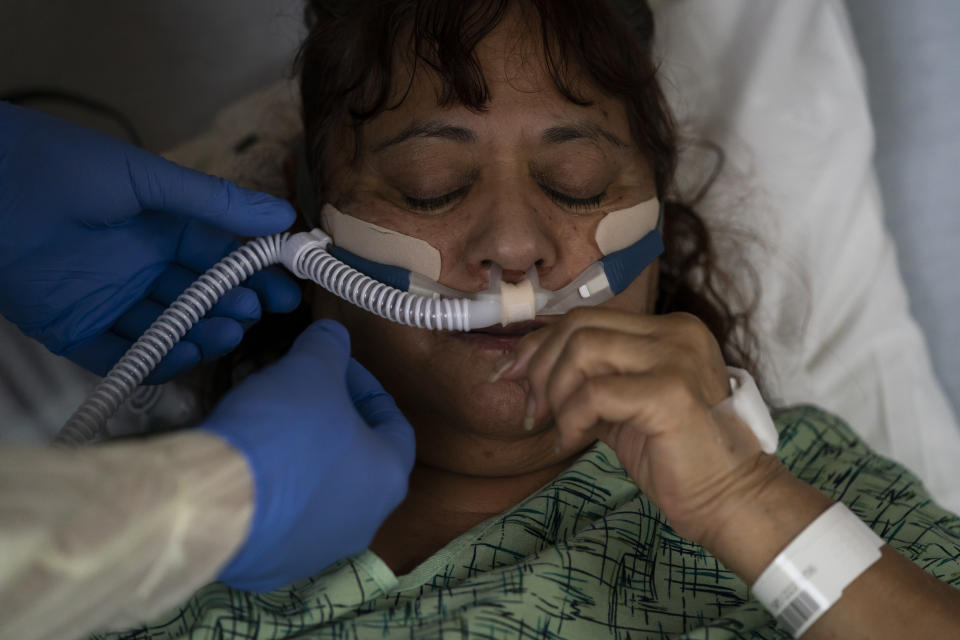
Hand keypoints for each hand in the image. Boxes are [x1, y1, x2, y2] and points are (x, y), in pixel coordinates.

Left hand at [0, 103, 300, 381]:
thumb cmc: (66, 168)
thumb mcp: (148, 178)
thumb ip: (214, 202)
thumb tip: (282, 214)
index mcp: (163, 230)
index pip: (220, 258)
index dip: (255, 274)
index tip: (288, 288)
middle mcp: (142, 268)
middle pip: (200, 298)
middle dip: (233, 306)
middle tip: (258, 311)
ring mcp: (111, 301)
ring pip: (169, 328)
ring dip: (202, 333)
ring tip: (230, 330)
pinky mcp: (75, 329)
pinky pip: (122, 354)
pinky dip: (154, 359)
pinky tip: (184, 352)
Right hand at [199, 319, 415, 592]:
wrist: (217, 500)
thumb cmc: (284, 430)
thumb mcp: (310, 369)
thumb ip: (329, 348)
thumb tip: (333, 334)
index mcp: (388, 477)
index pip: (393, 424)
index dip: (366, 387)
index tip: (338, 367)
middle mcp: (364, 522)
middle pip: (356, 459)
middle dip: (331, 421)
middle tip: (302, 394)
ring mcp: (319, 551)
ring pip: (318, 493)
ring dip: (302, 458)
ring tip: (270, 425)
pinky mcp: (274, 568)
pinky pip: (279, 520)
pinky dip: (270, 491)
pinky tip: (246, 466)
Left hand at [499, 308, 781, 543]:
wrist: (731, 501)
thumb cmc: (677, 459)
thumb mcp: (624, 407)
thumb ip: (588, 380)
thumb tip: (523, 368)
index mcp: (668, 330)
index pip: (585, 318)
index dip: (539, 344)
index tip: (512, 376)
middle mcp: (676, 333)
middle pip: (579, 325)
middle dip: (539, 365)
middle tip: (533, 411)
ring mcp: (677, 359)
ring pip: (582, 349)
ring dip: (555, 391)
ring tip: (557, 426)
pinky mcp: (670, 393)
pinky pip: (594, 393)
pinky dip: (571, 417)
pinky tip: (574, 441)